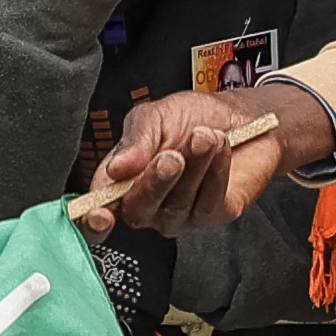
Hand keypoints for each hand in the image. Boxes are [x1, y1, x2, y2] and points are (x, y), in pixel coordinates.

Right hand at [92, 80, 319, 232]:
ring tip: (206, 135)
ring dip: (193, 166)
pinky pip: (208, 202)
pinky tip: (221, 148)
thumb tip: (115, 169)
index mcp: (123, 184)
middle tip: (173, 154)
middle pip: (139, 211)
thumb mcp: (155, 116)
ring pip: (176, 205)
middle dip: (155, 181)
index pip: (98, 214)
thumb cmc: (192, 117)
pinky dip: (215, 171)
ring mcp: (180, 215)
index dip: (93, 222)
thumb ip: (134, 141)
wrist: (242, 114)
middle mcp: (149, 205)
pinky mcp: (213, 214)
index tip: (101, 214)